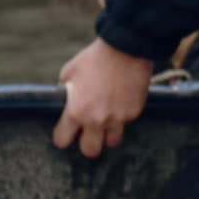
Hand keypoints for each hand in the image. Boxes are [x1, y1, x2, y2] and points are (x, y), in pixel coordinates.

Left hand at [53, 38, 153, 158]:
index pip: (63, 141)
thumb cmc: (95, 58)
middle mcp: (97, 119)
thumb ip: (66, 90)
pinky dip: (124, 116)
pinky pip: (128, 122)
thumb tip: (66, 98)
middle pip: (90, 150)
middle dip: (88, 144)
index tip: (67, 132)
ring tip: (110, 122)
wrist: (127, 47)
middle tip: (90, 134)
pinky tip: (123, 101)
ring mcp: (118, 117)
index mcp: (76, 111)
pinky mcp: (135, 111)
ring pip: (113, 141)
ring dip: (109, 135)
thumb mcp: (69, 72)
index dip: (63, 137)